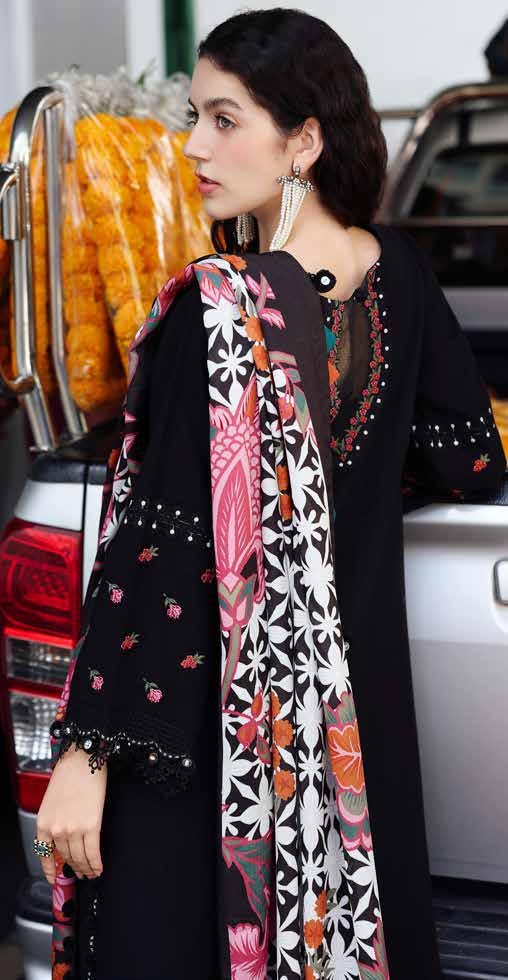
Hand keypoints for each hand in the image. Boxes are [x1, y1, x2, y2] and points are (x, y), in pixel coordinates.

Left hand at [36, 747, 107, 884]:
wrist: (82, 761)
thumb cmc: (68, 775)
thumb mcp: (52, 802)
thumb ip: (54, 822)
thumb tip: (63, 840)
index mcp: (43, 823)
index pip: (44, 853)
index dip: (50, 869)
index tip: (54, 877)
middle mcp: (56, 829)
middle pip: (66, 857)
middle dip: (74, 868)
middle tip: (80, 873)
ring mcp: (74, 829)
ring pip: (80, 858)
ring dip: (86, 868)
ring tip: (91, 872)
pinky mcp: (92, 826)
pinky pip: (93, 852)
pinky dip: (96, 863)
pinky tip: (99, 868)